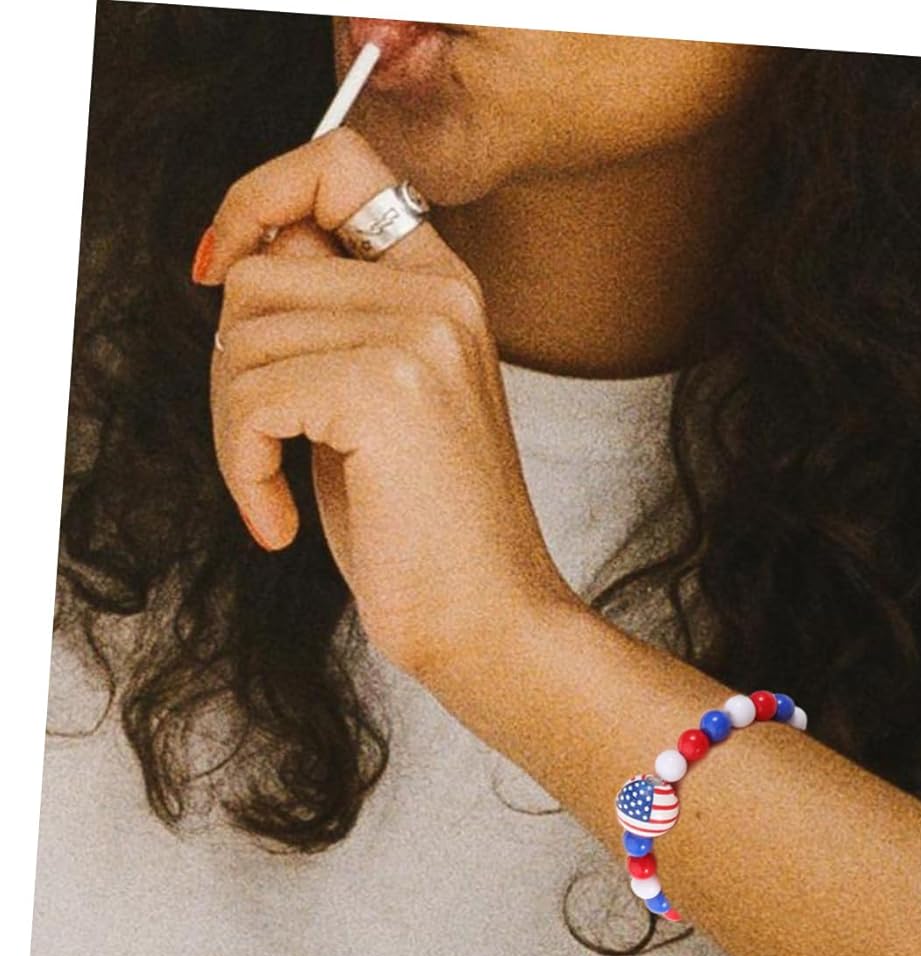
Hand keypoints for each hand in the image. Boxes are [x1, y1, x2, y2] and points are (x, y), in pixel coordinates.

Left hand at [197, 126, 571, 680]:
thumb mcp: (374, 403)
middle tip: (266, 445)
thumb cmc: (431, 534)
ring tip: (278, 490)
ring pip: (243, 334)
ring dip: (235, 428)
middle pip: (262, 269)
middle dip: (233, 367)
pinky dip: (243, 466)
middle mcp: (440, 296)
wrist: (492, 621)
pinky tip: (281, 520)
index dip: (261, 193)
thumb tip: (249, 252)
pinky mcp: (386, 389)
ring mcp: (419, 336)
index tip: (224, 265)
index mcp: (447, 290)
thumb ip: (331, 316)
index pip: (339, 164)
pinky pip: (253, 395)